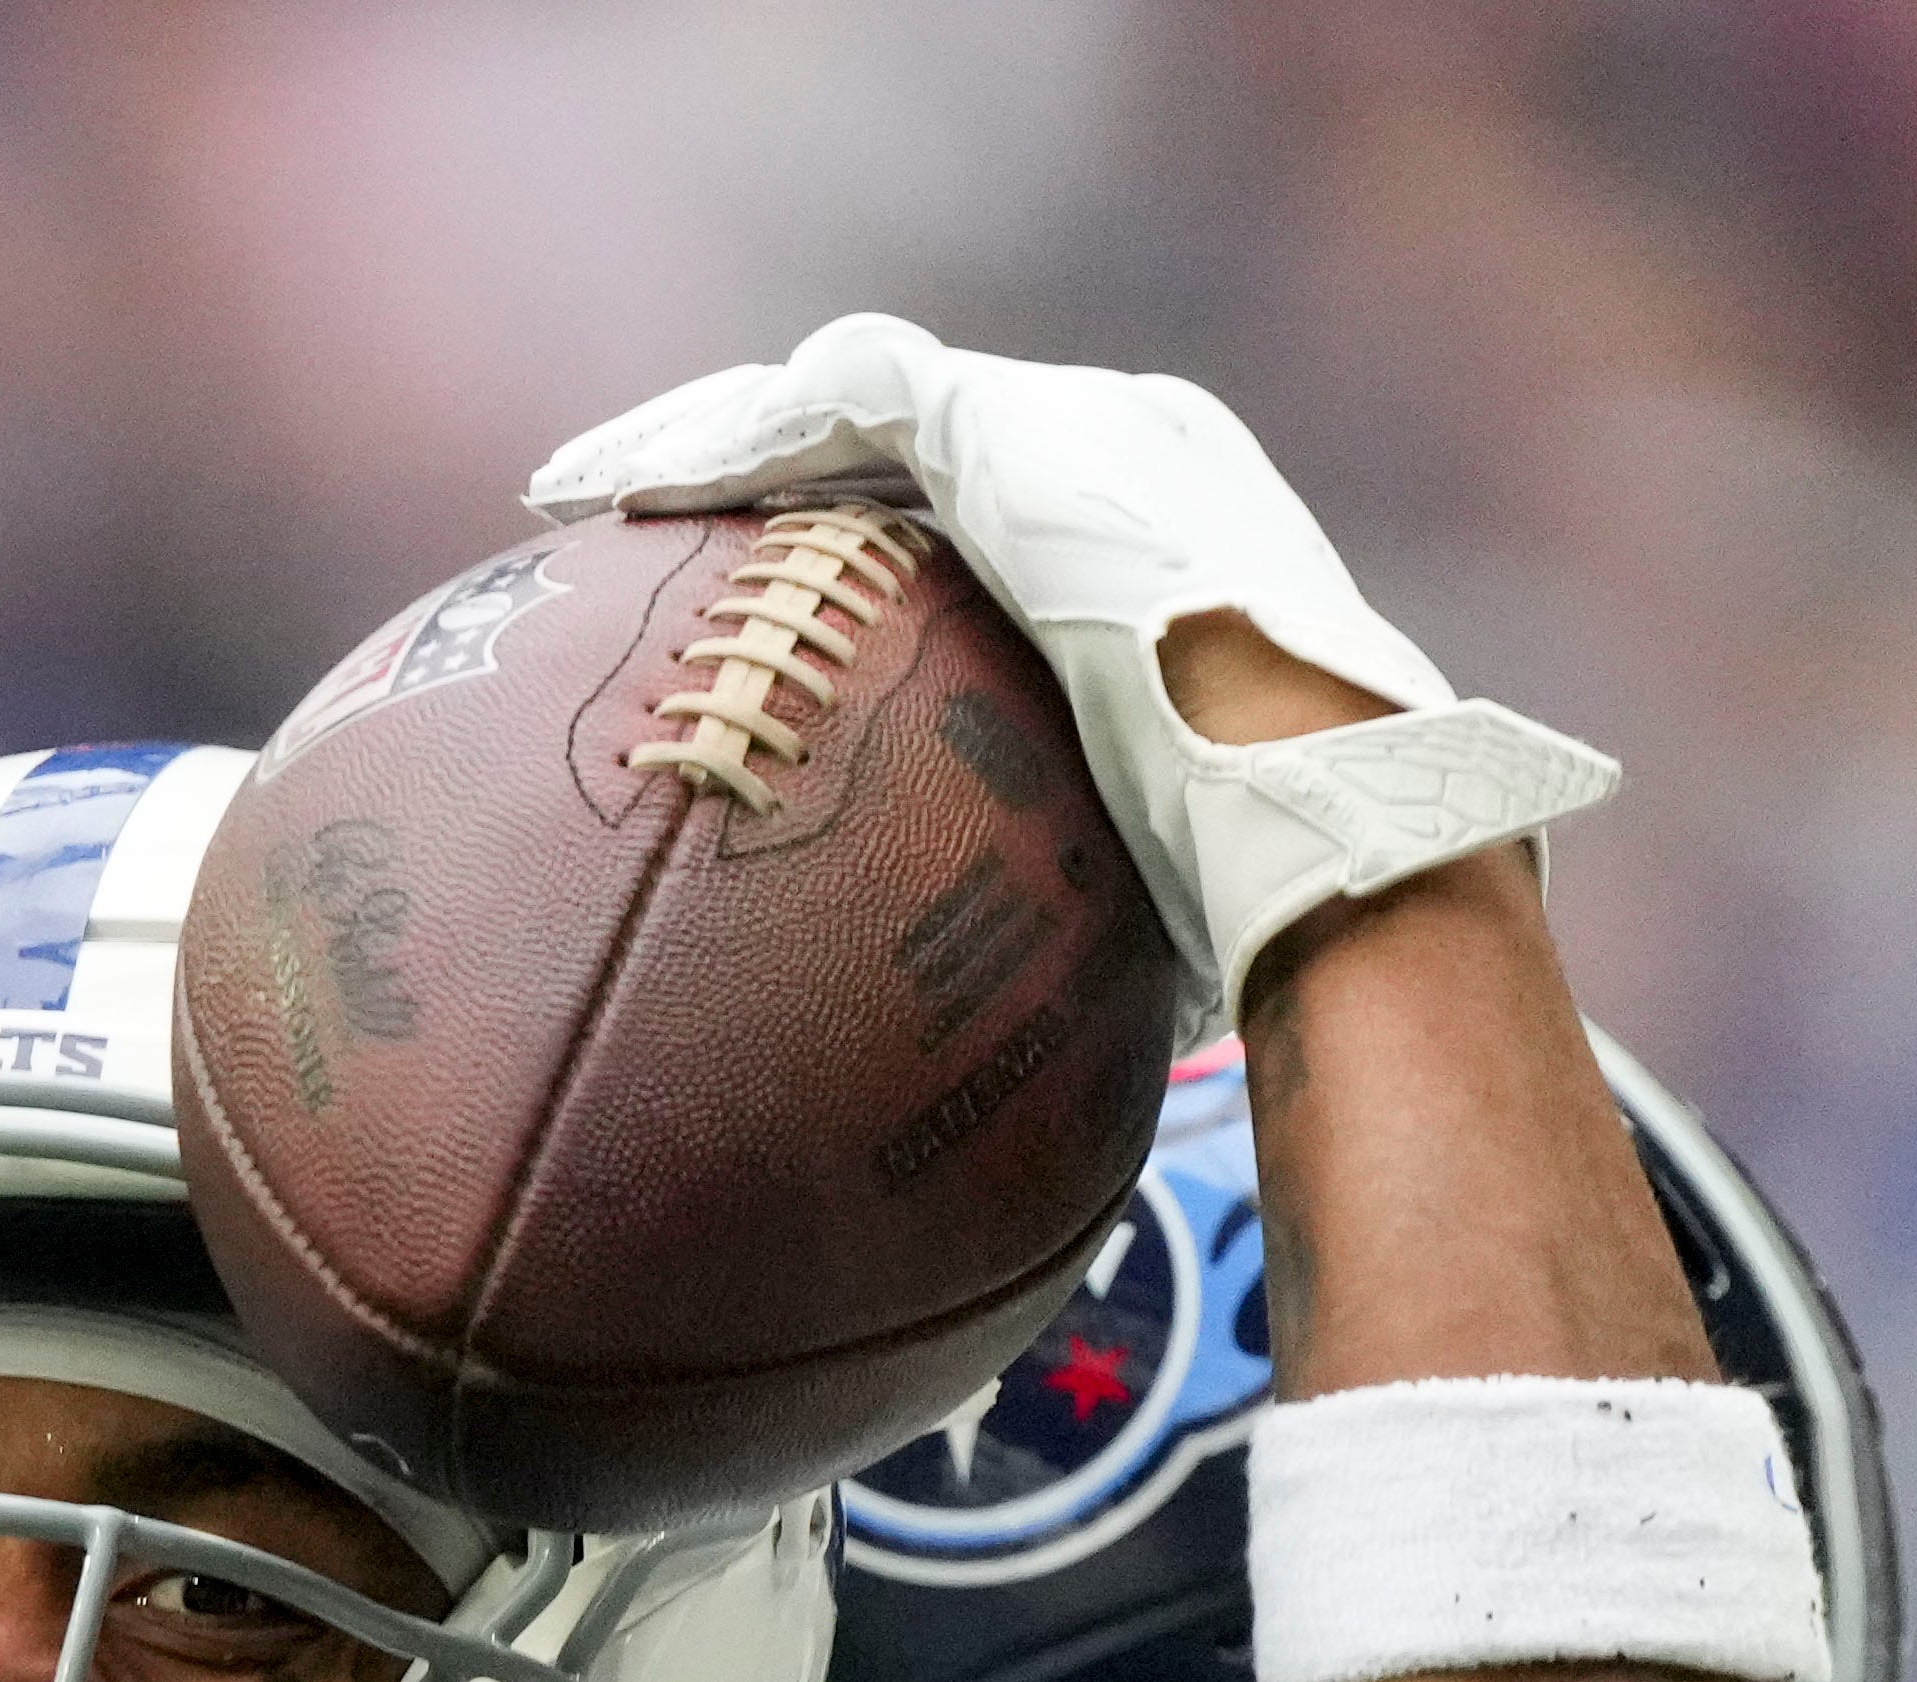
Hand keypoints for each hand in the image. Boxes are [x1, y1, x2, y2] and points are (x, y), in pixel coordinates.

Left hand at [529, 316, 1615, 1008]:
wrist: (1332, 827)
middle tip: (640, 516)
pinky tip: (625, 486)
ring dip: (710, 437)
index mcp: (1158, 536)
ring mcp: (1072, 431)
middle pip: (896, 436)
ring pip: (846, 400)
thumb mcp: (1150, 877)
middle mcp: (1122, 451)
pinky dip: (728, 442)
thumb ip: (1072, 885)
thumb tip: (1009, 1047)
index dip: (855, 537)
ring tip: (584, 485)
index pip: (971, 507)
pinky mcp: (1016, 437)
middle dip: (763, 466)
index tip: (763, 602)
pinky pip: (835, 411)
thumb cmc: (1267, 893)